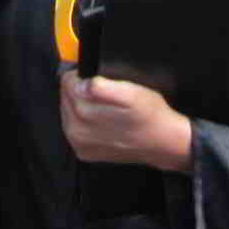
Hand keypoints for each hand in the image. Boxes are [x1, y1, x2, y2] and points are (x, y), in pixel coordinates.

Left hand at [58, 69, 191, 172]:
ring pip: (68, 111)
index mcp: (83, 112)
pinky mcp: (84, 152)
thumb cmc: (149, 115)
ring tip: (106, 108)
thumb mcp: (131, 92)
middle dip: (81, 91)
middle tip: (105, 95)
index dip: (82, 75)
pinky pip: (75, 128)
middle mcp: (76, 131)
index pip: (66, 81)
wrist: (162, 142)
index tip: (98, 80)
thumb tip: (82, 84)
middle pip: (66, 97)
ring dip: (82, 106)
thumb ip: (102, 87)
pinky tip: (102, 121)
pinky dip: (85, 122)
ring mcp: (79, 144)